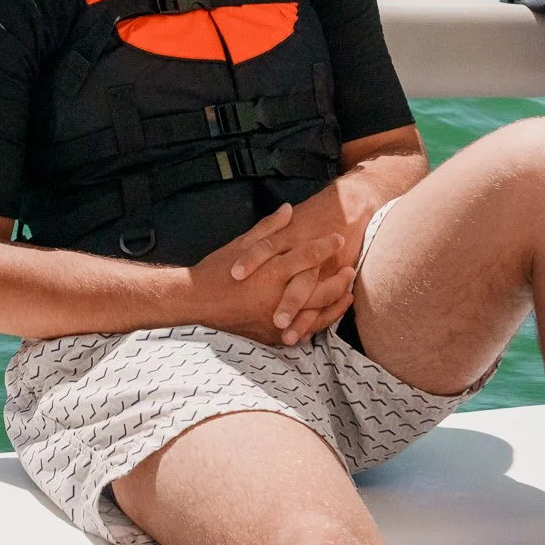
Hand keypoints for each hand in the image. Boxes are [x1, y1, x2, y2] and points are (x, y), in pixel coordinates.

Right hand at [190, 206, 355, 346]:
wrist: (194, 301)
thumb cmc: (216, 269)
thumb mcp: (241, 244)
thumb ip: (269, 228)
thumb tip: (289, 209)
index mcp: (270, 271)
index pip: (307, 256)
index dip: (326, 246)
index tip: (339, 238)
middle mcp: (275, 297)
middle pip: (320, 290)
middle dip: (339, 280)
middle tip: (350, 269)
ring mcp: (274, 320)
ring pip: (316, 315)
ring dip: (336, 305)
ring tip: (348, 294)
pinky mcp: (270, 335)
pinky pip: (301, 332)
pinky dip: (317, 324)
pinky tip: (328, 316)